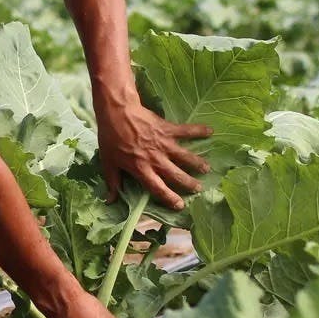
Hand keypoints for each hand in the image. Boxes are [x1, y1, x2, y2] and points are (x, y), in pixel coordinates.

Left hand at [97, 98, 211, 209]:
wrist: (117, 112)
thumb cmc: (111, 137)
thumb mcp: (108, 162)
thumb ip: (112, 182)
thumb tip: (110, 201)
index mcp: (141, 169)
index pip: (158, 188)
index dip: (169, 198)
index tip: (180, 205)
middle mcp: (155, 159)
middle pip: (175, 174)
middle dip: (188, 183)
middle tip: (199, 188)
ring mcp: (163, 144)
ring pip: (184, 156)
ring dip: (197, 163)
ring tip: (207, 169)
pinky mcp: (167, 129)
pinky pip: (185, 131)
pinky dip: (198, 130)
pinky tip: (210, 131)